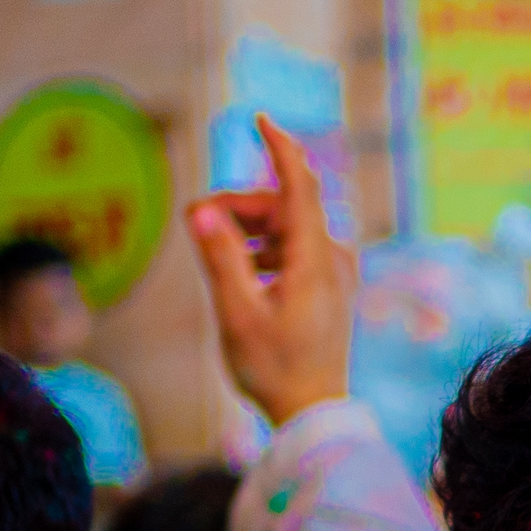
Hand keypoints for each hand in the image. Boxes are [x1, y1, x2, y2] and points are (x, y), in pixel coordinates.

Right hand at [189, 116, 356, 423]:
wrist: (312, 412)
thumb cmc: (274, 368)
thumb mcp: (236, 313)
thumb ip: (220, 258)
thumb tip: (200, 211)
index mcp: (315, 258)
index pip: (299, 184)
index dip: (280, 147)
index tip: (259, 118)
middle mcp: (332, 258)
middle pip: (282, 206)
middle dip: (238, 207)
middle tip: (196, 226)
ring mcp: (334, 272)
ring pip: (285, 228)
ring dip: (248, 231)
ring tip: (216, 256)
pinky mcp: (328, 286)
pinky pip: (292, 249)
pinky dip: (263, 250)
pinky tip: (242, 275)